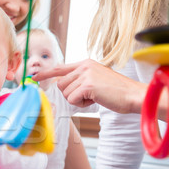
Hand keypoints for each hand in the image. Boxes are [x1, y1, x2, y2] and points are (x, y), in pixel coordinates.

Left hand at [32, 59, 146, 113]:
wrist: (133, 95)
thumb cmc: (116, 92)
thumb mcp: (97, 80)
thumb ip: (81, 79)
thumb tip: (62, 85)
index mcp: (86, 63)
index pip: (60, 68)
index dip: (46, 74)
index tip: (34, 77)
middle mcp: (84, 66)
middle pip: (60, 85)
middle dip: (71, 95)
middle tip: (89, 96)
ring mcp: (86, 74)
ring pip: (66, 93)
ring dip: (78, 100)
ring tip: (95, 96)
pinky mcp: (88, 85)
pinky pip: (72, 99)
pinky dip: (82, 104)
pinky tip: (96, 99)